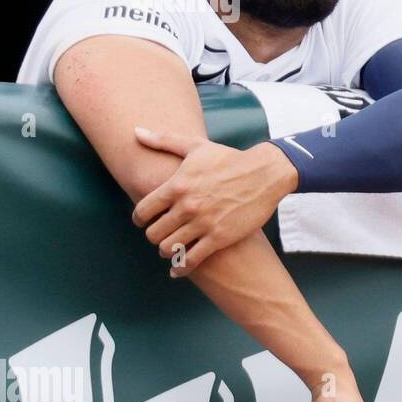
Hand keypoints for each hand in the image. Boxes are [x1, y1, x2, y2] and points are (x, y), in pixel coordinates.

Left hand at [132, 128, 298, 276]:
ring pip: (169, 248)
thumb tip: (135, 132)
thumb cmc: (230, 159)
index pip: (142, 211)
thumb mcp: (196, 146)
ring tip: (171, 249)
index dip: (140, 219)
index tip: (144, 222)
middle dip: (154, 236)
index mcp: (177, 185)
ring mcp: (203, 223)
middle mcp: (187, 206)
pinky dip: (181, 268)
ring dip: (167, 251)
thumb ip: (163, 141)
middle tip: (161, 235)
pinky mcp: (220, 237)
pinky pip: (191, 260)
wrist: (265, 174)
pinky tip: (178, 270)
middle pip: (153, 233)